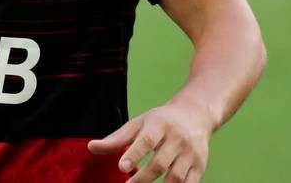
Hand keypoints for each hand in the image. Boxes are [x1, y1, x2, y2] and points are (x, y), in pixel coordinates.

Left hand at [87, 100, 212, 182]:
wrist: (195, 115)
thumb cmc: (160, 121)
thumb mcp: (138, 124)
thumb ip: (116, 139)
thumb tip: (91, 147)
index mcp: (159, 124)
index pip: (147, 140)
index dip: (134, 154)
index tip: (122, 167)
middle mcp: (177, 138)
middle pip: (159, 163)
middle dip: (142, 179)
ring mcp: (191, 153)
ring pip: (175, 177)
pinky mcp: (200, 165)